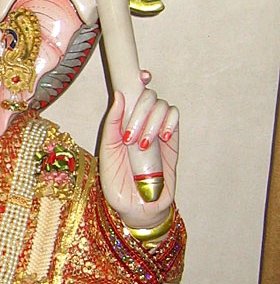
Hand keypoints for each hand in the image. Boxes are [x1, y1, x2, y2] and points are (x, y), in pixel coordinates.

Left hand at [99, 87, 177, 229]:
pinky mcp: (172, 140)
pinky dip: (170, 123)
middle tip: (129, 139)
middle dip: (139, 114)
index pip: (133, 91)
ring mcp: (157, 129)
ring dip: (151, 123)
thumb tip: (121, 95)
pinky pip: (175, 118)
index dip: (138, 78)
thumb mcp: (107, 153)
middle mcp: (140, 121)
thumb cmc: (117, 182)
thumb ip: (112, 124)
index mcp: (122, 121)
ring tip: (143, 146)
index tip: (141, 77)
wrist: (137, 205)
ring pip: (162, 105)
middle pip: (148, 95)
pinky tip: (162, 138)